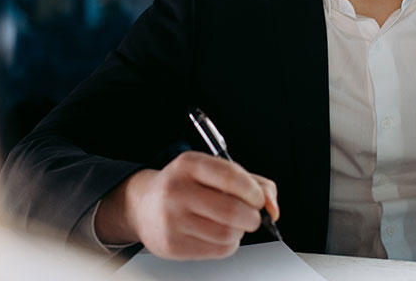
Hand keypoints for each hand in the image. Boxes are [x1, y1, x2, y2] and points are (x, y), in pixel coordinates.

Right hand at [95, 151, 279, 259]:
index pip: (231, 177)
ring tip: (230, 224)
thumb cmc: (185, 187)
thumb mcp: (213, 173)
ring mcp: (172, 219)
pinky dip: (228, 245)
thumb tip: (272, 207)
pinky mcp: (172, 245)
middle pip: (232, 211)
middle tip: (251, 216)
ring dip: (239, 232)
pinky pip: (217, 251)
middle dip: (252, 217)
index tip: (259, 199)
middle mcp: (176, 190)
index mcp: (189, 165)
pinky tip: (217, 235)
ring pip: (227, 234)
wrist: (143, 206)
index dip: (254, 192)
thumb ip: (251, 182)